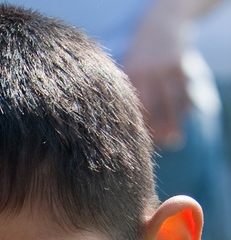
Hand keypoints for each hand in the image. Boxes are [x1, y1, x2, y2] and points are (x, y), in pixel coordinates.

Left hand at [123, 2, 191, 146]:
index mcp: (127, 77)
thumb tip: (119, 136)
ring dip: (174, 123)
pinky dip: (185, 106)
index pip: (131, 108)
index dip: (136, 130)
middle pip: (150, 107)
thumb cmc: (140, 58)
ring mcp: (162, 66)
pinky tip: (184, 119)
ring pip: (170, 100)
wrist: (158, 24)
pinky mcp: (179, 62)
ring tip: (175, 140)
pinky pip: (184, 90)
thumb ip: (123, 97)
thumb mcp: (128, 71)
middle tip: (161, 147)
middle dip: (157, 129)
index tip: (139, 148)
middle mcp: (144, 71)